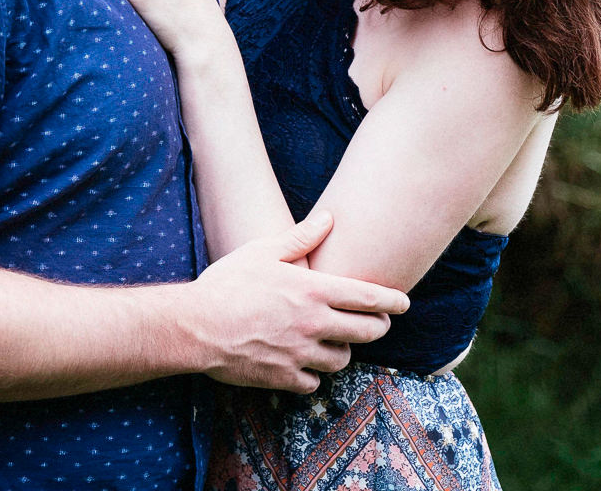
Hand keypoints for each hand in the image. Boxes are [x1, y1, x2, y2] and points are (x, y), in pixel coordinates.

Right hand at [181, 210, 409, 392]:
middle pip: (367, 333)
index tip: (404, 303)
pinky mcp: (284, 377)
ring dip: (343, 351)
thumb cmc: (228, 283)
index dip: (393, 301)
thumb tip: (329, 218)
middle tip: (377, 324)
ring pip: (342, 360)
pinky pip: (314, 382)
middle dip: (378, 328)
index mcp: (313, 291)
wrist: (195, 326)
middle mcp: (314, 324)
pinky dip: (313, 374)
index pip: (369, 298)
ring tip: (336, 342)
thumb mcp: (263, 251)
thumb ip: (302, 237)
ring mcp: (301, 354)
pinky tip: (305, 363)